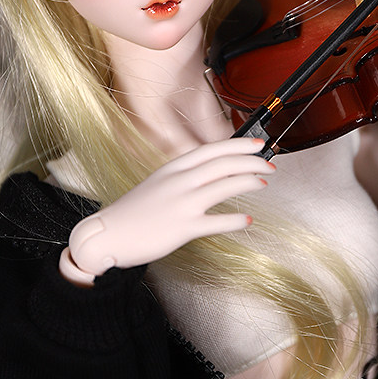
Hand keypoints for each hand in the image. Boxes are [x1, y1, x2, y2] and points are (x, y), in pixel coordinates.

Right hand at [59, 137, 272, 284]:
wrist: (108, 234)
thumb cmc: (134, 211)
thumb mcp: (159, 182)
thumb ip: (184, 174)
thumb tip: (213, 171)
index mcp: (174, 167)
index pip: (213, 149)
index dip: (239, 145)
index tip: (259, 144)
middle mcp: (180, 181)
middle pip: (223, 164)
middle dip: (251, 162)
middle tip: (269, 165)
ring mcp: (181, 204)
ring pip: (223, 186)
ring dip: (247, 182)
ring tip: (263, 183)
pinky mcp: (182, 228)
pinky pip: (216, 222)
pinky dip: (235, 220)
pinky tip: (248, 220)